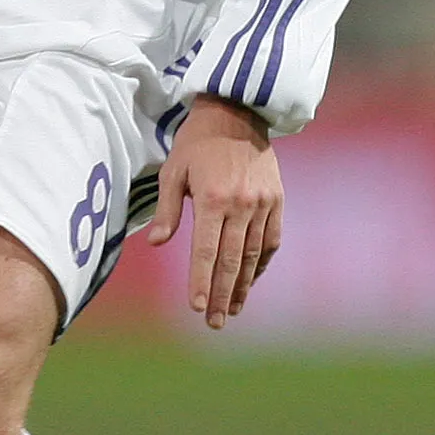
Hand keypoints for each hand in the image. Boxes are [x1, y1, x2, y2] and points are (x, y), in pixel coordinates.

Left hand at [144, 95, 282, 329]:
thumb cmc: (197, 142)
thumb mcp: (174, 170)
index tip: (198, 308)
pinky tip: (250, 280)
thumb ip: (168, 210)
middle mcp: (241, 205)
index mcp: (213, 198)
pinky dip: (261, 263)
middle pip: (231, 261)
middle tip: (216, 323)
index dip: (202, 282)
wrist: (239, 112)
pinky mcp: (277, 200)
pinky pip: (271, 240)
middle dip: (223, 295)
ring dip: (243, 286)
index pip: (206, 252)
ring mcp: (263, 204)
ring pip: (253, 255)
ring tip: (233, 310)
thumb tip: (157, 243)